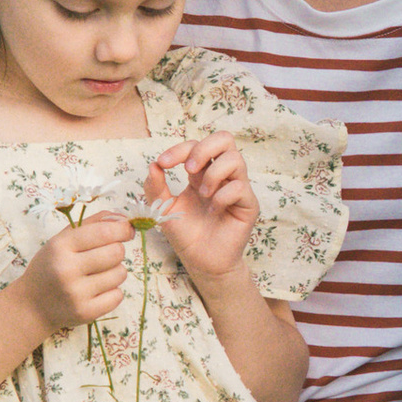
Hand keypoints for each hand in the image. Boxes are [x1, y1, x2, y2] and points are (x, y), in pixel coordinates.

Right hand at [28, 207, 131, 330]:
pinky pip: (118, 295)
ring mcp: (76, 293)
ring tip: (98, 274)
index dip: (122, 229)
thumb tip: (123, 218)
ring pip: (120, 274)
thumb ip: (92, 224)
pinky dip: (113, 291)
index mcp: (60, 246)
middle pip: (116, 252)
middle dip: (117, 250)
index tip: (127, 231)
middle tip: (105, 255)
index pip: (104, 232)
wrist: (33, 306)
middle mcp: (67, 269)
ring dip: (115, 271)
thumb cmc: (51, 266)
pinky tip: (97, 290)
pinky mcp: (86, 312)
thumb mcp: (62, 240)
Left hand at [147, 135, 256, 287]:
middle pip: (224, 139)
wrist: (201, 262)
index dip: (179, 149)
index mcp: (201, 173)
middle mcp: (221, 176)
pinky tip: (215, 210)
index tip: (163, 163)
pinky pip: (240, 187)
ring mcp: (237, 188)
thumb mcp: (163, 210)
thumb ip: (155, 188)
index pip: (196, 145)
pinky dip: (223, 196)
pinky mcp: (248, 204)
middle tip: (190, 169)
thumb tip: (153, 165)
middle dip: (204, 148)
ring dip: (213, 173)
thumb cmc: (186, 235)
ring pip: (236, 159)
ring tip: (203, 194)